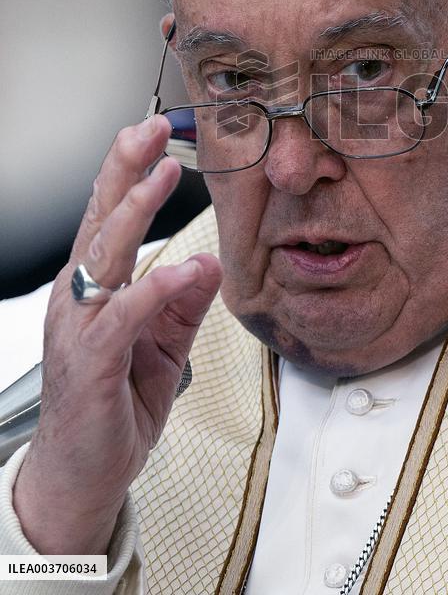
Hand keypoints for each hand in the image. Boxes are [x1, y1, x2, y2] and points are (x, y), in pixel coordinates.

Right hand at [13, 116, 221, 554]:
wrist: (84, 472)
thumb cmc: (114, 403)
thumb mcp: (163, 345)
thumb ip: (184, 303)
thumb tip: (211, 261)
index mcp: (96, 287)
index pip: (109, 216)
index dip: (128, 171)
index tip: (151, 132)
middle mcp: (82, 298)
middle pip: (100, 220)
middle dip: (124, 169)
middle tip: (150, 129)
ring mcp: (82, 327)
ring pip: (106, 256)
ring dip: (135, 212)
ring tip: (162, 174)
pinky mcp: (92, 362)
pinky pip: (124, 316)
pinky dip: (155, 289)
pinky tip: (183, 270)